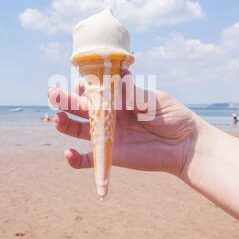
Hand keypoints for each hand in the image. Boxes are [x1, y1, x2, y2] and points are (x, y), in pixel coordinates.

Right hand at [48, 73, 199, 177]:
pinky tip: (68, 154)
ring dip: (65, 125)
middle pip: (81, 107)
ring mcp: (108, 135)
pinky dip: (76, 159)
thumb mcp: (154, 101)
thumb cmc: (173, 117)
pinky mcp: (111, 155)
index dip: (83, 85)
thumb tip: (118, 78)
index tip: (79, 80)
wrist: (185, 145)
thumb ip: (133, 94)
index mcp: (118, 98)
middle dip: (65, 100)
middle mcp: (109, 115)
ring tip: (57, 120)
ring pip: (79, 130)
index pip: (94, 89)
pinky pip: (89, 159)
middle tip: (53, 94)